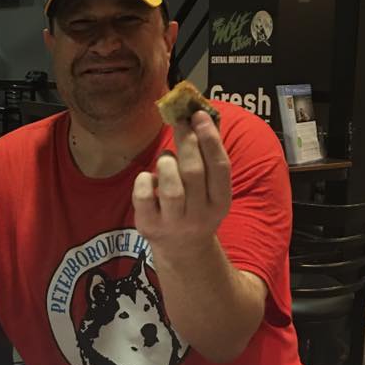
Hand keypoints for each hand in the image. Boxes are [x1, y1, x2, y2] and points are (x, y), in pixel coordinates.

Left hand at [132, 110, 230, 254]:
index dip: (209, 138)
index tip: (198, 115)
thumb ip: (209, 157)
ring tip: (166, 158)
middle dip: (186, 141)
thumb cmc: (196, 206)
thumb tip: (203, 116)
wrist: (183, 250)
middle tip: (179, 122)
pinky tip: (148, 177)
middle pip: (194, 173)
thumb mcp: (211, 189)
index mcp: (221, 202)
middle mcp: (200, 215)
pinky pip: (143, 198)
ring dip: (167, 163)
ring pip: (171, 189)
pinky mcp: (149, 226)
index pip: (220, 166)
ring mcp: (174, 223)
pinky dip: (143, 180)